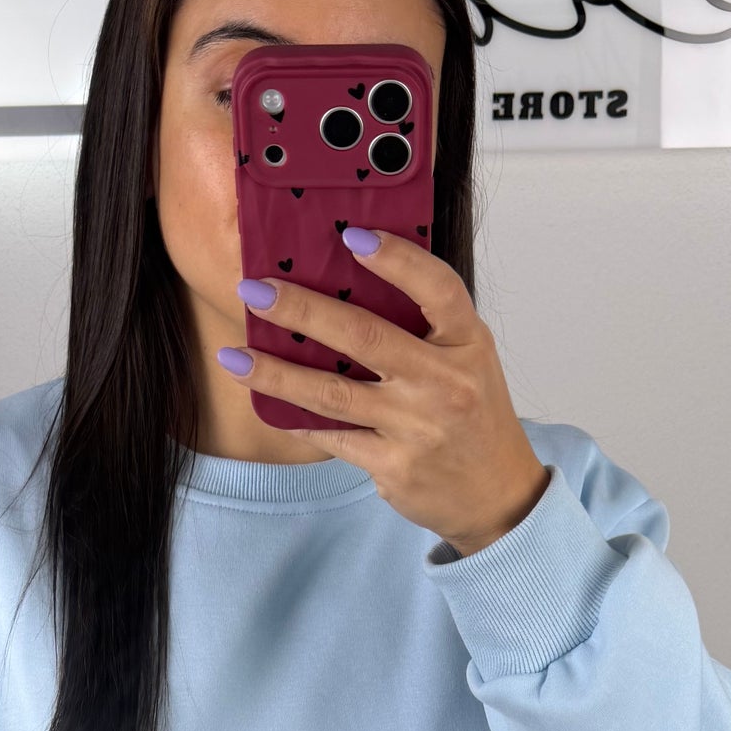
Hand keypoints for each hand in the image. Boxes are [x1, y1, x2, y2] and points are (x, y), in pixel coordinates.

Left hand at [221, 228, 551, 556]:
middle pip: (366, 337)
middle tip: (254, 291)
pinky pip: (334, 437)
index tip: (351, 237)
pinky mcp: (395, 466)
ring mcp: (418, 428)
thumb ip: (425, 324)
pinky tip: (268, 404)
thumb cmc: (474, 414)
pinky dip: (297, 420)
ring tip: (234, 356)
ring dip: (276, 373)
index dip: (397, 260)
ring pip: (334, 394)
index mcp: (468, 343)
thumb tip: (349, 281)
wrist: (497, 494)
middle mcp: (445, 383)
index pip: (437, 288)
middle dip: (302, 311)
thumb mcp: (467, 359)